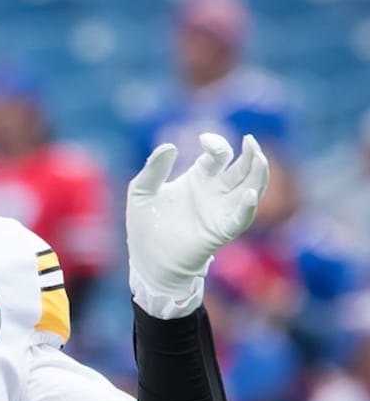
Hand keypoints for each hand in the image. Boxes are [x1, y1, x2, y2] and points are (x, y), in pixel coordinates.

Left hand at [126, 132, 268, 314]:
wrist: (147, 260)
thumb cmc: (145, 226)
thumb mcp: (141, 192)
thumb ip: (153, 169)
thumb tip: (170, 146)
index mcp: (198, 178)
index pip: (219, 155)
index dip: (217, 143)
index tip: (203, 140)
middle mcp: (215, 192)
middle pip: (243, 168)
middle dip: (250, 153)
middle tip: (249, 140)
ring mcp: (220, 211)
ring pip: (251, 187)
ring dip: (258, 173)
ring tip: (258, 157)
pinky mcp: (220, 231)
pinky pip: (241, 218)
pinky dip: (247, 207)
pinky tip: (248, 194)